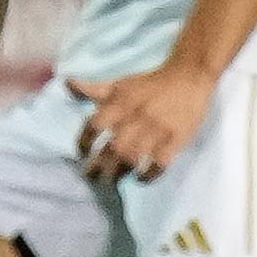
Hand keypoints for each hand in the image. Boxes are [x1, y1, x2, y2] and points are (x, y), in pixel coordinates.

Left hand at [65, 64, 215, 183]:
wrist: (188, 75)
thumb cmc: (151, 82)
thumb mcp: (120, 83)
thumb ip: (94, 88)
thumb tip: (68, 82)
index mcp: (120, 103)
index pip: (94, 126)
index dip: (84, 142)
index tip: (82, 153)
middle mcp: (135, 117)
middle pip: (112, 149)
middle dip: (99, 166)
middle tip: (92, 177)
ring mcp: (157, 129)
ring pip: (133, 158)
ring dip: (121, 172)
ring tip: (114, 180)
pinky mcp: (176, 138)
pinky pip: (160, 163)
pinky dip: (149, 174)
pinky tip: (142, 178)